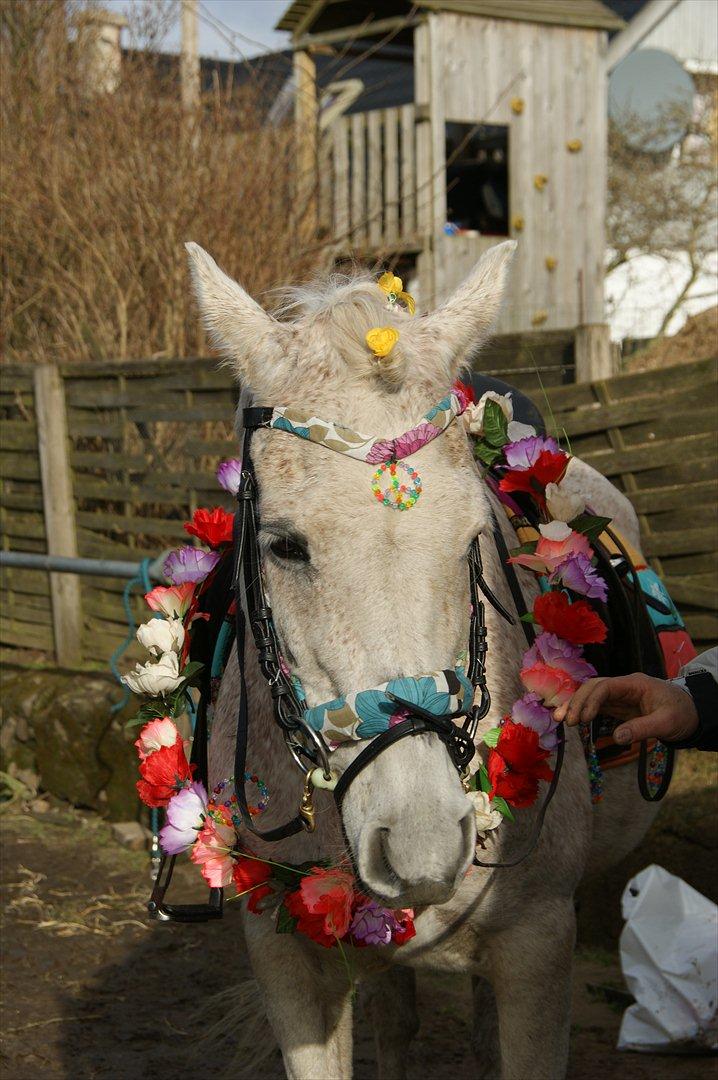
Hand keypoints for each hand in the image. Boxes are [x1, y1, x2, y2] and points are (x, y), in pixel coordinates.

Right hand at [553, 673, 698, 744]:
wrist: (691, 713)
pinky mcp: (619, 705)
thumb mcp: (666, 723)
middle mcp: (624, 686)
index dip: (590, 701)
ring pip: (591, 694)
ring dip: (575, 705)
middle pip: (593, 687)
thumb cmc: (682, 714)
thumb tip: (617, 738)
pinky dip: (583, 711)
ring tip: (560, 719)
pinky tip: (572, 720)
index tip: (582, 719)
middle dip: (576, 701)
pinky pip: (596, 705)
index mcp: (635, 684)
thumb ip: (642, 729)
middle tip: (565, 721)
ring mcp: (620, 695)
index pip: (605, 686)